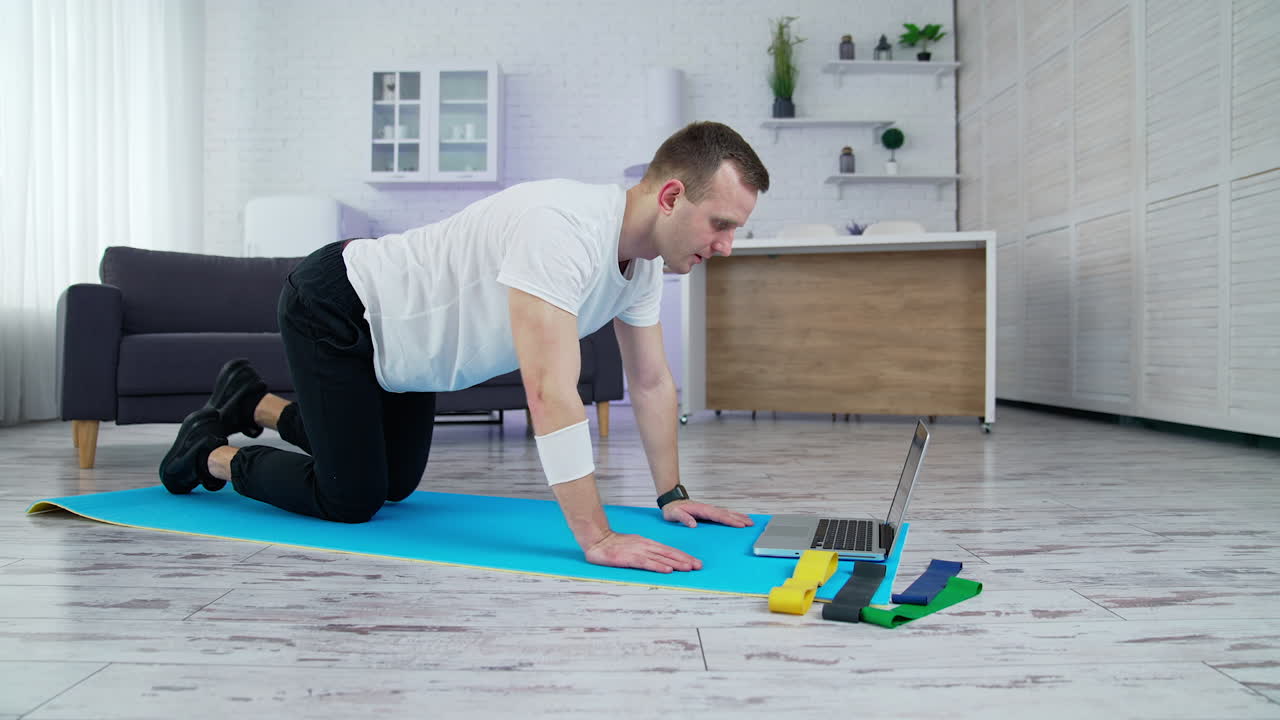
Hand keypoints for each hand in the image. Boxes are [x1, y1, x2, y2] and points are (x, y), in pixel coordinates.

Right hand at [584, 531, 702, 573]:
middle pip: (669, 554)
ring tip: (689, 568)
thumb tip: (659, 559)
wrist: (598, 541)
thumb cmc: (614, 545)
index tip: (695, 561)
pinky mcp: (630, 559)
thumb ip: (645, 551)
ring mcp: (639, 552)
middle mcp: (646, 546)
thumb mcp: (634, 545)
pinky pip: (647, 563)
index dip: (683, 556)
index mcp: (648, 543)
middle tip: (699, 566)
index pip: (669, 550)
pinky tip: (668, 570)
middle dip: (685, 560)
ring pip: (661, 558)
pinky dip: (659, 567)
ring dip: (676, 563)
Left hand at [662, 500, 754, 528]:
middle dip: (739, 519)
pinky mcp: (710, 512)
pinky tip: (739, 518)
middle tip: (750, 524)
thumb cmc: (672, 510)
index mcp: (701, 510)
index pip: (718, 516)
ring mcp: (710, 510)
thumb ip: (683, 518)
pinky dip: (733, 516)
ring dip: (739, 517)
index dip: (729, 520)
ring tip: (750, 521)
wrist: (672, 502)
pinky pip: (724, 514)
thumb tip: (694, 524)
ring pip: (727, 513)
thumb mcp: (674, 514)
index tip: (740, 524)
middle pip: (726, 514)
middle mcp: (708, 509)